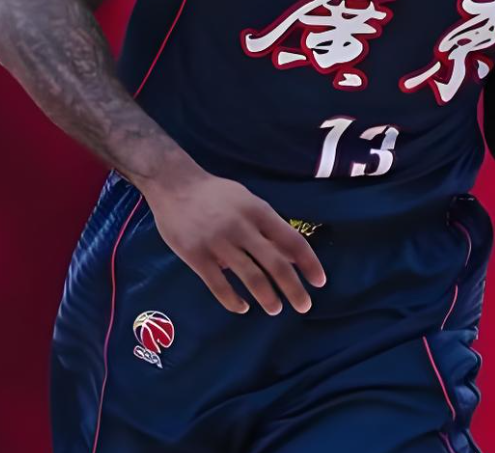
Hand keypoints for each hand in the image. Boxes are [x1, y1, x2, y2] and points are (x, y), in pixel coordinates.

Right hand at [138, 167, 326, 315]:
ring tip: (275, 308)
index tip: (319, 281)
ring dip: (267, 297)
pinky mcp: (196, 256)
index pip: (292, 240)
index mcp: (258, 211)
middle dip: (293, 288)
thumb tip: (292, 256)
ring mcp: (218, 242)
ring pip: (250, 277)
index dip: (308, 263)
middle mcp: (242, 227)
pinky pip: (219, 286)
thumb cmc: (216, 194)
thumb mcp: (247, 201)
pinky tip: (242, 307)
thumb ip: (268, 227)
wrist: (174, 185)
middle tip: (304, 306)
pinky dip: (233, 300)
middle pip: (275, 263)